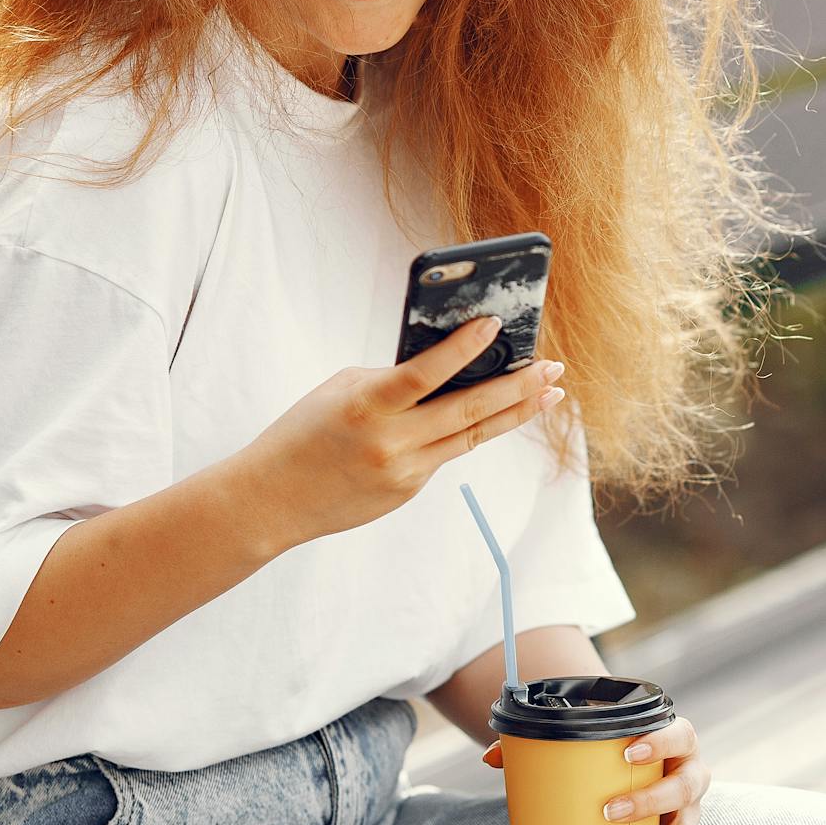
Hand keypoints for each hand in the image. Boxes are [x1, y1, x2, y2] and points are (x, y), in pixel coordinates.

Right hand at [240, 315, 565, 546]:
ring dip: (514, 412)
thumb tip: (450, 367)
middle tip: (553, 368)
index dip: (464, 349)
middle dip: (517, 388)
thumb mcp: (342, 390)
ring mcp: (404, 473)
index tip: (496, 325)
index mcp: (366, 406)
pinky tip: (494, 413)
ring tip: (549, 393)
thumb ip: (394, 379)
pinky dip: (470, 430)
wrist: (272, 500)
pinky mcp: (409, 491)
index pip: (425, 374)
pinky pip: (447, 453)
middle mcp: (391, 443)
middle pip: (468, 411)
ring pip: (472, 437)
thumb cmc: (304, 432)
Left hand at [482, 713, 706, 824]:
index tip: (628, 752)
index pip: (680, 735)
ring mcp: (687, 816)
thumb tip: (491, 759)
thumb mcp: (588, 742)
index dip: (661, 742)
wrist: (638, 765)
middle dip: (649, 803)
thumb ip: (542, 743)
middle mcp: (690, 779)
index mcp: (676, 743)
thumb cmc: (614, 751)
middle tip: (608, 811)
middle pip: (684, 789)